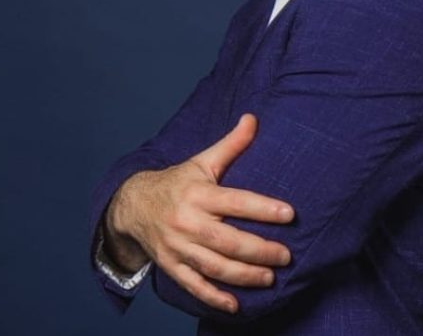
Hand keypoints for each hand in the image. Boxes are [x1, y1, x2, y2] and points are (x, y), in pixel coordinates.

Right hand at [103, 114, 294, 313]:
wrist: (132, 206)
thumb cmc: (178, 182)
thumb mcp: (201, 161)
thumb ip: (231, 144)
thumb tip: (253, 118)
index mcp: (198, 193)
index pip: (236, 201)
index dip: (264, 208)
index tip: (290, 214)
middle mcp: (187, 222)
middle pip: (227, 240)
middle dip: (259, 250)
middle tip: (287, 256)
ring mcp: (177, 247)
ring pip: (213, 266)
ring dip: (244, 276)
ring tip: (270, 278)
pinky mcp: (171, 266)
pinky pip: (193, 286)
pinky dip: (213, 297)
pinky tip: (236, 305)